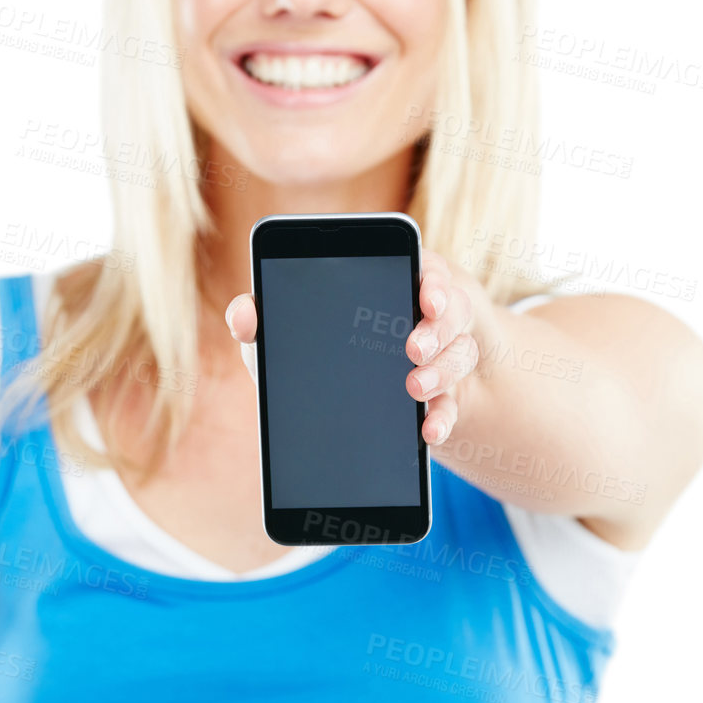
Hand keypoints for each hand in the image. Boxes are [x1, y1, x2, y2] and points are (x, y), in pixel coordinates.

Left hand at [224, 250, 477, 446]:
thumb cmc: (317, 351)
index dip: (434, 280)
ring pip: (460, 354)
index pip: (427, 270)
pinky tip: (428, 432)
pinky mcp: (446, 397)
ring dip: (441, 372)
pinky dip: (442, 418)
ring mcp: (442, 355)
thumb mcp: (287, 336)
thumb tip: (243, 317)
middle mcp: (428, 315)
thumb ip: (264, 319)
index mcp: (395, 283)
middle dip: (437, 329)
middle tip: (412, 349)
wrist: (350, 403)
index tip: (426, 297)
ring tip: (414, 388)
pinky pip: (453, 406)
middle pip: (453, 310)